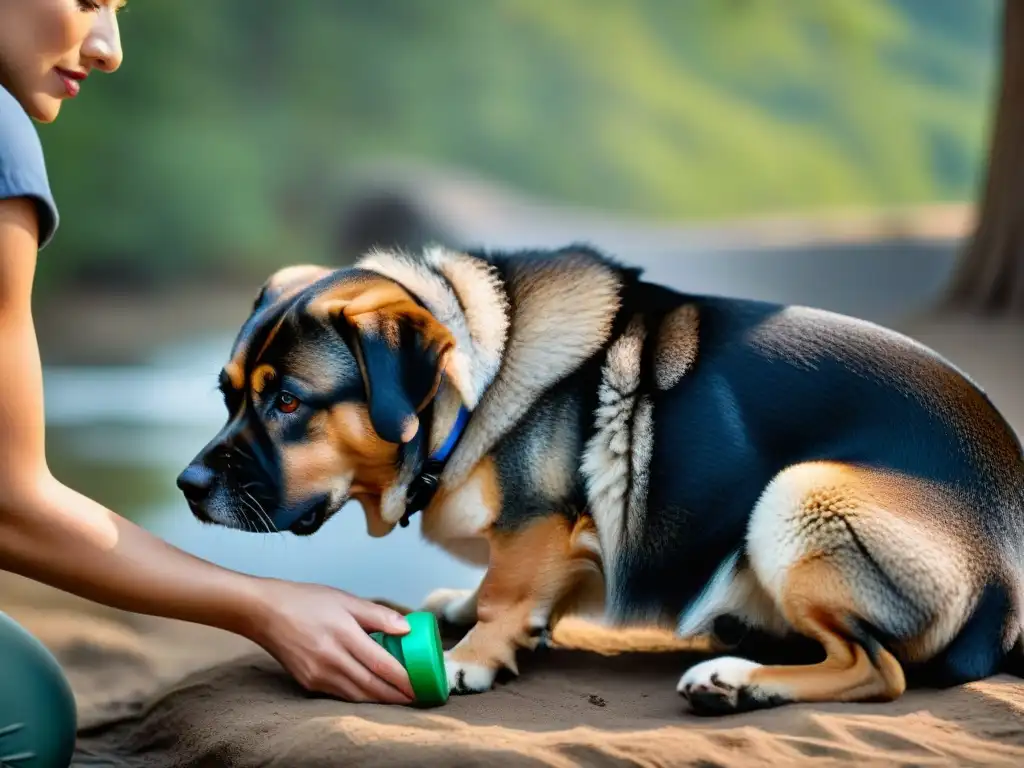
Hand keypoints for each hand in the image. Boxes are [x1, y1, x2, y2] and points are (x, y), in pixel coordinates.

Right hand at [248, 578, 415, 704]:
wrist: (264, 613)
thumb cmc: (306, 601)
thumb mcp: (345, 599)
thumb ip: (377, 615)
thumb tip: (406, 628)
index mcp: (343, 635)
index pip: (381, 664)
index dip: (403, 678)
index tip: (420, 684)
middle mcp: (330, 659)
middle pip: (371, 686)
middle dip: (396, 695)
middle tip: (416, 697)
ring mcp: (318, 675)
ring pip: (356, 696)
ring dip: (379, 700)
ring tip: (399, 698)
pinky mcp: (308, 683)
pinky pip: (340, 695)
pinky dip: (359, 697)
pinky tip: (371, 693)